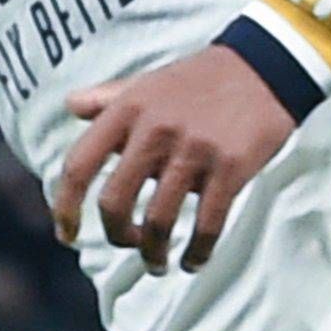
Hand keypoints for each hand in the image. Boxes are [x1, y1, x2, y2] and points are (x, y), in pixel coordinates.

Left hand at [53, 46, 297, 273]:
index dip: (65, 207)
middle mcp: (154, 130)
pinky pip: (207, 225)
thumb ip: (108, 98)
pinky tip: (194, 261)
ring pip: (159, 222)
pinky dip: (197, 252)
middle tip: (129, 244)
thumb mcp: (148, 82)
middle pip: (115, 203)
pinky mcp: (230, 168)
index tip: (67, 235)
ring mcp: (193, 150)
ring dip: (154, 254)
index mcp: (127, 110)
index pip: (78, 165)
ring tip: (158, 263)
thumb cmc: (199, 80)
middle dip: (117, 236)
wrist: (264, 67)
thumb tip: (72, 105)